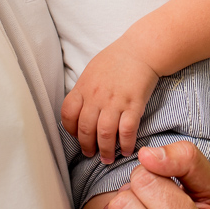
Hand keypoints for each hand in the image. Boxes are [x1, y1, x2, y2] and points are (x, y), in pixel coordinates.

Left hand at [62, 42, 159, 162]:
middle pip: (85, 129)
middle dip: (87, 146)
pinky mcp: (134, 104)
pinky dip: (126, 143)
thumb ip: (84, 91)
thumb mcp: (92, 71)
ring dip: (105, 150)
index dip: (70, 130)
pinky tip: (127, 150)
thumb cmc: (116, 60)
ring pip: (104, 133)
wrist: (141, 50)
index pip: (68, 114)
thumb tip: (80, 110)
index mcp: (84, 87)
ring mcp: (115, 101)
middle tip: (91, 154)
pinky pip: (127, 130)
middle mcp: (96, 96)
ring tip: (108, 158)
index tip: (77, 137)